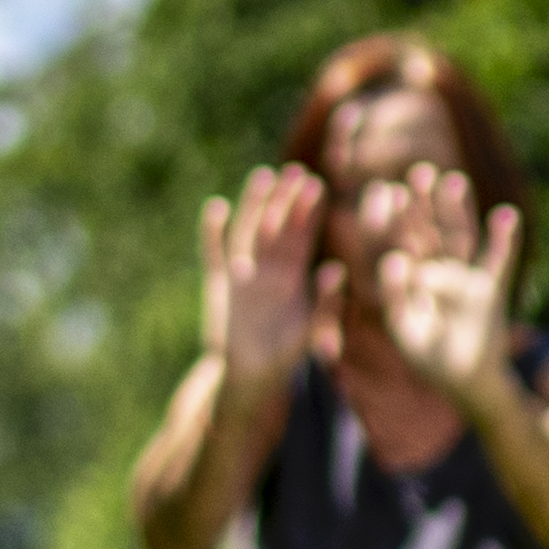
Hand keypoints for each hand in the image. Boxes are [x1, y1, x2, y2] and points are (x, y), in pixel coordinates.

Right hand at [197, 165, 324, 388]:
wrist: (248, 376)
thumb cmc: (284, 357)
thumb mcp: (310, 335)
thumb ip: (325, 306)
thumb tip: (336, 271)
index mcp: (293, 277)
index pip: (302, 237)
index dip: (308, 213)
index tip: (318, 185)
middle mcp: (268, 268)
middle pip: (276, 227)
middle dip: (285, 200)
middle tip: (296, 171)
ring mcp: (241, 273)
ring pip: (247, 231)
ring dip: (253, 205)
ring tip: (262, 176)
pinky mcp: (217, 283)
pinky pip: (214, 253)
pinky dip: (213, 232)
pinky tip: (216, 207)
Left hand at [365, 200, 526, 408]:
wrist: (468, 382)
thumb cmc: (431, 359)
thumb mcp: (406, 330)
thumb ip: (397, 296)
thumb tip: (392, 260)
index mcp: (412, 279)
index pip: (402, 242)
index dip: (396, 219)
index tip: (389, 192)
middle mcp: (438, 270)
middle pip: (431, 230)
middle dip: (425, 204)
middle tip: (420, 173)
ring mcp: (467, 276)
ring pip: (461, 237)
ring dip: (457, 211)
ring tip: (453, 182)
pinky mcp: (491, 287)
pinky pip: (498, 259)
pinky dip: (503, 239)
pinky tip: (505, 214)